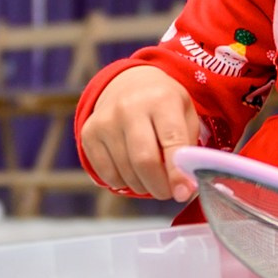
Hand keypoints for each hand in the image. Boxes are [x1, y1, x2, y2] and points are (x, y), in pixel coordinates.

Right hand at [81, 65, 203, 200]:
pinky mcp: (89, 134)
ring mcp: (106, 120)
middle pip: (144, 161)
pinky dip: (123, 182)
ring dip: (143, 186)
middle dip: (159, 187)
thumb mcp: (186, 114)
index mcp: (161, 100)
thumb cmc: (164, 105)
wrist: (129, 83)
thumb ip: (188, 149)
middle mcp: (130, 107)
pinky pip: (107, 174)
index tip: (183, 194)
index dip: (178, 174)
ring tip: (151, 178)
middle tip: (167, 192)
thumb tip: (184, 189)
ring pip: (126, 172)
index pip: (172, 143)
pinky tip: (131, 171)